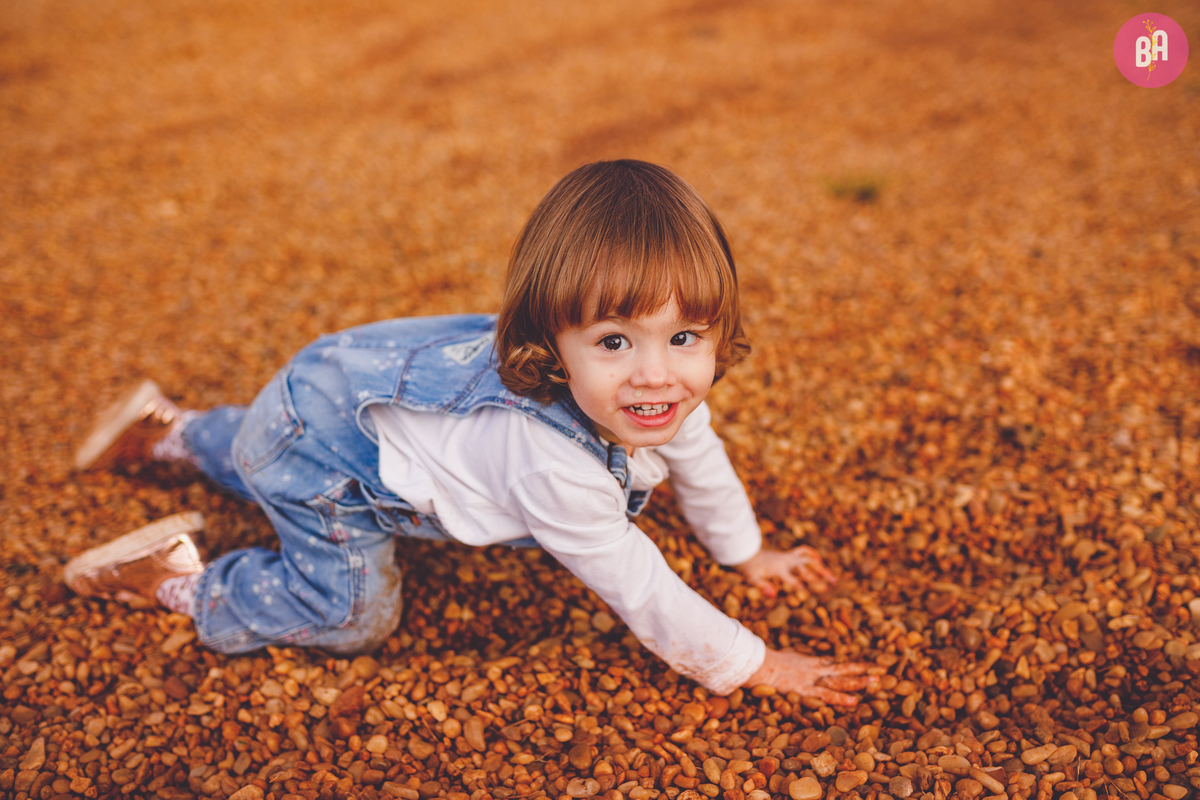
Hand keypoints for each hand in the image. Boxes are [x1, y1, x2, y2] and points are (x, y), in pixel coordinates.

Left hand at [734, 546, 835, 597]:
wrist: (746, 553)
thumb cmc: (749, 569)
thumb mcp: (753, 580)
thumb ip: (763, 587)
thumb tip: (773, 595)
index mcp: (779, 569)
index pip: (793, 580)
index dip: (801, 587)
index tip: (813, 594)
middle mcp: (787, 561)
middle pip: (807, 565)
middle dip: (820, 574)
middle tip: (833, 583)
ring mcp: (788, 557)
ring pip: (809, 559)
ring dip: (821, 567)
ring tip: (832, 578)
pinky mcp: (788, 555)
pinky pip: (804, 552)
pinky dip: (812, 555)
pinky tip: (819, 563)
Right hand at [744, 647, 871, 705]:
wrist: (761, 665)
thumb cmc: (768, 661)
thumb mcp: (785, 656)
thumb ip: (793, 657)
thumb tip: (792, 655)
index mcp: (811, 662)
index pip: (835, 664)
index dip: (850, 666)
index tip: (865, 666)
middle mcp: (815, 669)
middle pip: (842, 670)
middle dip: (860, 671)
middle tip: (879, 671)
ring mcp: (812, 679)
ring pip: (838, 680)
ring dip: (857, 681)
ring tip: (873, 682)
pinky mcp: (806, 690)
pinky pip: (826, 694)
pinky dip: (840, 698)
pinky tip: (853, 701)